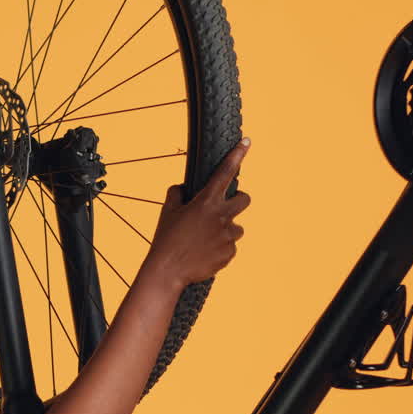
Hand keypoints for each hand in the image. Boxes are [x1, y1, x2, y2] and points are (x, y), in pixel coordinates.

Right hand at [146, 139, 251, 288]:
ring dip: (225, 231)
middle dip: (238, 201)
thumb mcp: (167, 212)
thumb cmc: (166, 240)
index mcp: (206, 202)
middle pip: (245, 199)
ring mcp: (227, 236)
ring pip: (236, 228)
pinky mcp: (229, 253)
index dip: (237, 155)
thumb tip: (181, 188)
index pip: (225, 172)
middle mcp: (221, 216)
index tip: (246, 142)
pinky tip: (204, 254)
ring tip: (204, 241)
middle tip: (224, 210)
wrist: (168, 271)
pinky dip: (220, 250)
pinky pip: (230, 248)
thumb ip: (176, 195)